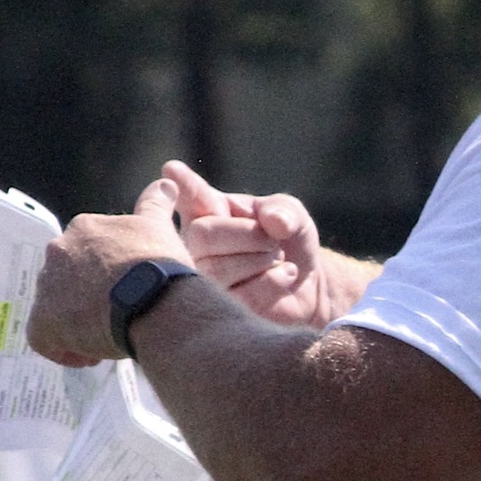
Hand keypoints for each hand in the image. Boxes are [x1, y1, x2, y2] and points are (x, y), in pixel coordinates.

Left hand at [27, 177, 192, 366]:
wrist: (155, 300)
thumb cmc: (161, 265)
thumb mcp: (160, 228)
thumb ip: (156, 204)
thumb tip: (167, 182)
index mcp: (83, 229)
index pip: (84, 255)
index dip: (103, 277)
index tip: (123, 290)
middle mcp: (58, 252)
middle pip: (66, 282)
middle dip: (87, 299)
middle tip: (116, 314)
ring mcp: (49, 286)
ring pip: (55, 310)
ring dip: (77, 324)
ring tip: (108, 336)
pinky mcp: (44, 320)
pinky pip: (44, 339)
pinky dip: (64, 349)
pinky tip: (92, 353)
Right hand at [163, 159, 329, 326]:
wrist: (308, 284)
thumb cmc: (288, 242)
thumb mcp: (291, 216)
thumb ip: (283, 211)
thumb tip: (273, 221)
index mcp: (207, 211)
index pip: (189, 196)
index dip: (182, 186)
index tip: (172, 170)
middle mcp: (195, 245)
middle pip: (202, 234)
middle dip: (247, 235)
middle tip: (273, 241)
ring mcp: (202, 280)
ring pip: (217, 269)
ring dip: (260, 259)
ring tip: (277, 258)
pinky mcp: (218, 311)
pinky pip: (241, 295)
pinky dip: (273, 281)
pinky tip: (283, 277)